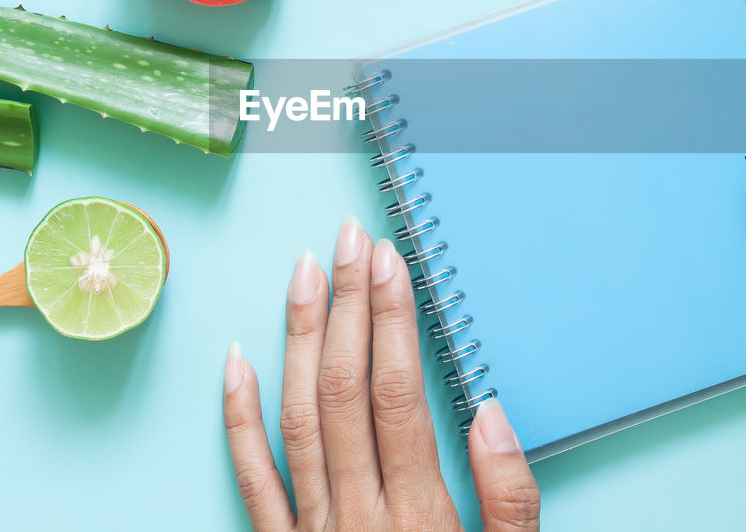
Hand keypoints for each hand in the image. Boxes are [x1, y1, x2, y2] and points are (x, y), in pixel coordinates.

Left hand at [223, 217, 540, 530]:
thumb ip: (509, 498)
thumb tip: (491, 416)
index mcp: (418, 514)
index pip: (397, 392)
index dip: (393, 318)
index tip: (389, 263)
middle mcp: (358, 514)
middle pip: (346, 388)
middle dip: (349, 304)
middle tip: (349, 243)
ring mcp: (314, 530)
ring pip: (299, 417)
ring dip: (301, 337)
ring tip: (306, 274)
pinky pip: (253, 478)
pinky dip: (239, 417)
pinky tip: (237, 363)